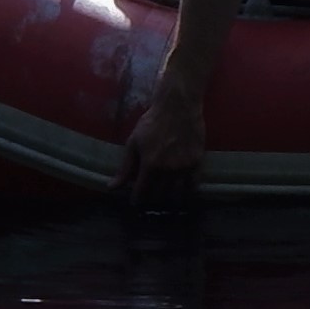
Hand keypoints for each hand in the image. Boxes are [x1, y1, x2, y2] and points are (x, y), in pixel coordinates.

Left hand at [117, 67, 212, 199]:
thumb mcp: (133, 142)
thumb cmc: (152, 122)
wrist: (178, 106)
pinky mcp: (197, 163)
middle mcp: (167, 170)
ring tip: (164, 193)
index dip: (137, 199)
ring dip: (168, 196)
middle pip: (159, 195)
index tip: (135, 202)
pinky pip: (193, 185)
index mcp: (150, 165)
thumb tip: (112, 187)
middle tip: (149, 194)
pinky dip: (186, 189)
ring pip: (176, 193)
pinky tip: (181, 188)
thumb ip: (125, 167)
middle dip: (152, 197)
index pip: (142, 192)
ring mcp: (184, 168)